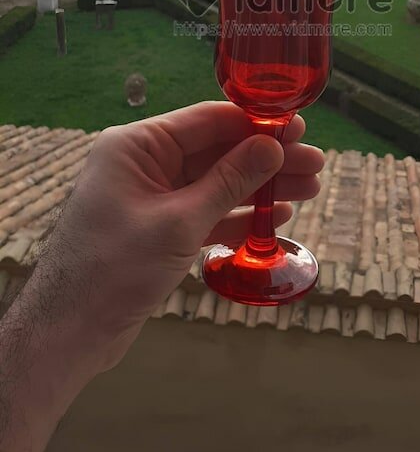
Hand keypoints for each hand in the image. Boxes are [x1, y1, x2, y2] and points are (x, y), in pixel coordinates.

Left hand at [34, 101, 323, 369]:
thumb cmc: (115, 267)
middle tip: (315, 164)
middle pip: (218, 151)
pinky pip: (208, 212)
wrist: (72, 331)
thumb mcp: (179, 221)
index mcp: (137, 146)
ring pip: (218, 183)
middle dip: (267, 159)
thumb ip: (229, 182)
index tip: (297, 129)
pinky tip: (276, 217)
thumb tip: (272, 147)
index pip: (206, 120)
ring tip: (310, 190)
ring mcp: (154, 197)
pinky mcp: (161, 229)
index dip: (256, 123)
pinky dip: (240, 215)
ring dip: (261, 187)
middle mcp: (145, 164)